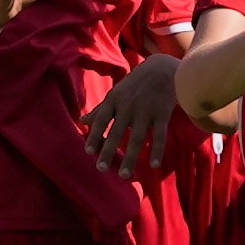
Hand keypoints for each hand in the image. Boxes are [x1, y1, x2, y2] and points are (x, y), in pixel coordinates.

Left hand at [83, 55, 182, 175]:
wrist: (163, 68)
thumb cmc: (136, 83)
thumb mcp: (116, 92)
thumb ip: (100, 109)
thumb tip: (81, 120)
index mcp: (115, 100)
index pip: (101, 120)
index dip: (94, 135)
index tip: (88, 152)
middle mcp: (128, 106)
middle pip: (117, 132)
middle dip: (108, 151)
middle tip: (101, 169)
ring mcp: (145, 110)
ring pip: (136, 138)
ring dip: (130, 157)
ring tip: (124, 175)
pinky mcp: (162, 113)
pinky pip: (159, 135)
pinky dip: (156, 151)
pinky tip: (153, 165)